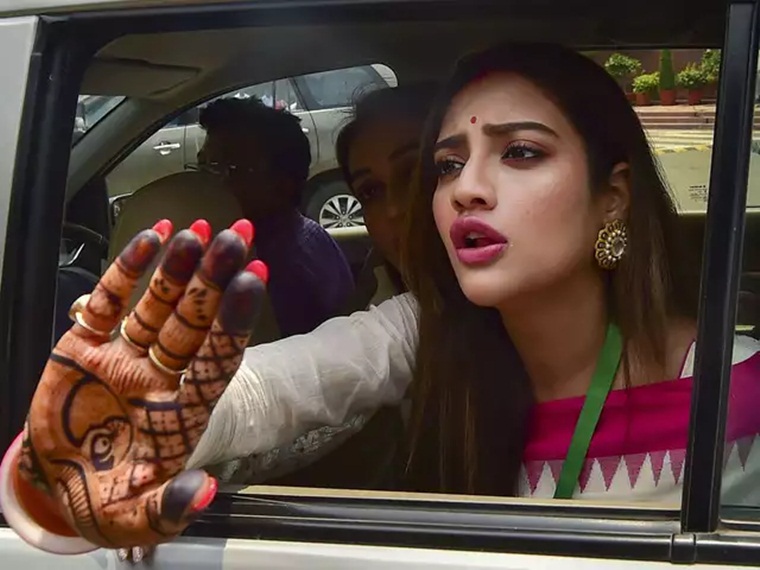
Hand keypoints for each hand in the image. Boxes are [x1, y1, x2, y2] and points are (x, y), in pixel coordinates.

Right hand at [15, 218, 266, 548]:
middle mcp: (159, 375)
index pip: (216, 358)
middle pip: (194, 321)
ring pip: (157, 305)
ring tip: (200, 231)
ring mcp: (123, 357)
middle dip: (214, 281)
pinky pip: (108, 303)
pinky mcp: (84, 346)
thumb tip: (206, 491)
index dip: (235, 321)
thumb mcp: (136, 518)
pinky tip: (152, 239)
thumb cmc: (102, 500)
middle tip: (237, 238)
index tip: (255, 280)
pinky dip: (126, 271)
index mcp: (180, 411)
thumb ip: (170, 507)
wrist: (52, 486)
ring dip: (178, 268)